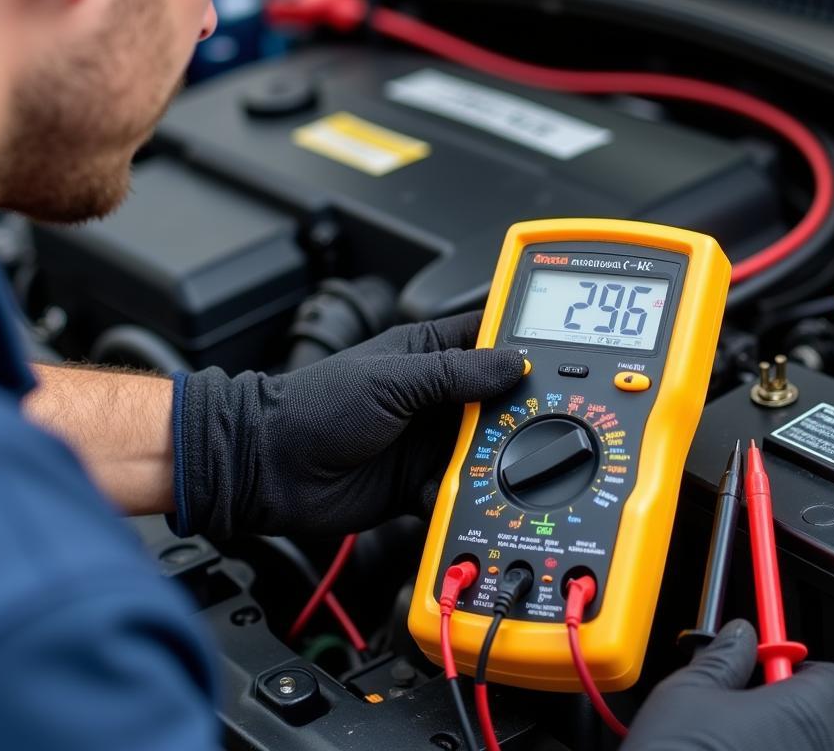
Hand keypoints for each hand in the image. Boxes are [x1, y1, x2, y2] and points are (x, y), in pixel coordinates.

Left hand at [174, 311, 523, 540]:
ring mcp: (430, 440)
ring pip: (487, 448)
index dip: (524, 343)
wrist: (270, 468)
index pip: (490, 337)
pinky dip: (463, 495)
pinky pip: (461, 489)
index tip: (563, 356)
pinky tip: (446, 492)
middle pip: (500, 401)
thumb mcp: (392, 381)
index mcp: (429, 353)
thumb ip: (455, 373)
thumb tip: (514, 362)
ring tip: (489, 464)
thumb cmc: (314, 407)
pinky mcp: (421, 481)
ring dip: (491, 460)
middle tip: (535, 425)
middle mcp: (436, 396)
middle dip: (517, 414)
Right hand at [624, 621, 833, 750]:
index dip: (798, 670)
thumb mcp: (688, 693)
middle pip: (825, 723)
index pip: (833, 679)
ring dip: (785, 747)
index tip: (770, 671)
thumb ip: (723, 659)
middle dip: (790, 715)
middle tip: (745, 716)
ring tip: (738, 749)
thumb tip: (739, 636)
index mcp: (805, 714)